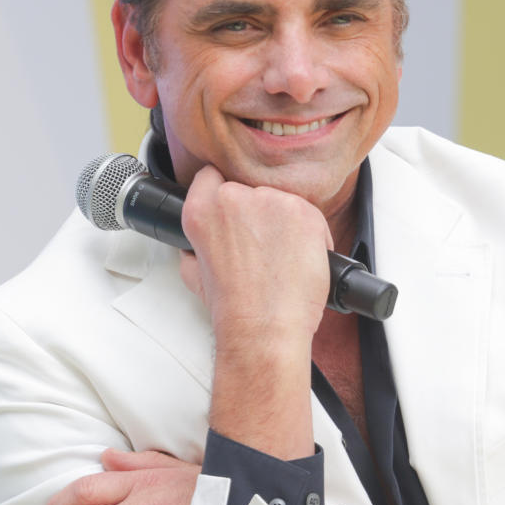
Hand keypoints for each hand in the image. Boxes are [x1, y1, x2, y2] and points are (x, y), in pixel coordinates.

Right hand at [179, 165, 331, 347]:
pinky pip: (310, 215)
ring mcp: (271, 202)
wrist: (265, 328)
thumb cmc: (235, 310)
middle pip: (250, 189)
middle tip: (261, 246)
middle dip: (257, 213)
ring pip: (281, 200)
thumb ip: (193, 250)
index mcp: (202, 210)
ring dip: (285, 222)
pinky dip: (311, 235)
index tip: (235, 211)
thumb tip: (195, 249)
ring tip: (282, 258)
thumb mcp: (195, 277)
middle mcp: (234, 198)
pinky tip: (300, 259)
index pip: (211, 176)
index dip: (224, 193)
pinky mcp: (304, 212)